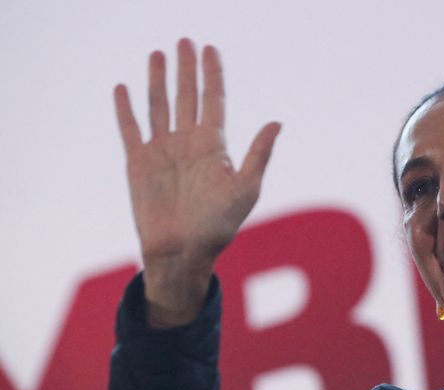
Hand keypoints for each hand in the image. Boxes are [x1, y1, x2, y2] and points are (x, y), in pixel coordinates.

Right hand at [114, 38, 280, 324]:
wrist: (183, 253)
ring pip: (159, 105)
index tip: (210, 49)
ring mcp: (162, 151)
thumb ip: (259, 154)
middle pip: (187, 95)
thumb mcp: (246, 189)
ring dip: (157, 80)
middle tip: (184, 41)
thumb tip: (277, 122)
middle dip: (186, 68)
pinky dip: (126, 109)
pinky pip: (130, 129)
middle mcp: (188, 143)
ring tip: (157, 53)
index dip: (212, 74)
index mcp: (214, 147)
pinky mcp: (138, 163)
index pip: (214, 100)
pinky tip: (124, 88)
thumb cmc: (219, 227)